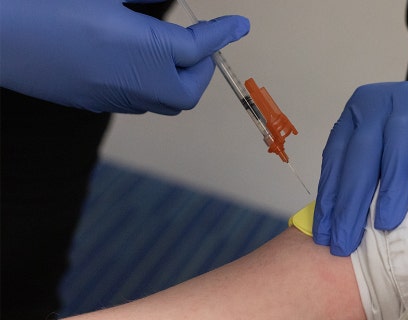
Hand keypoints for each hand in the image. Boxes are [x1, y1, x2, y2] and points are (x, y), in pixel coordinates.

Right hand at [0, 0, 248, 114]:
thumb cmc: (46, 1)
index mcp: (142, 48)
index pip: (200, 46)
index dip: (224, 33)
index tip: (240, 25)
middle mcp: (131, 81)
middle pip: (187, 92)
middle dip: (200, 69)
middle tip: (196, 44)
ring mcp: (109, 97)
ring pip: (163, 101)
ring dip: (175, 80)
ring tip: (168, 53)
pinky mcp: (89, 102)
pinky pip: (135, 101)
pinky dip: (149, 85)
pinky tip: (133, 62)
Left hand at [314, 81, 407, 255]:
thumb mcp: (376, 145)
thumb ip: (358, 172)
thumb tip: (337, 224)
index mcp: (355, 114)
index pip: (336, 159)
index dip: (329, 199)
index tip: (325, 236)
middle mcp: (379, 103)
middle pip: (361, 155)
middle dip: (351, 204)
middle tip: (347, 243)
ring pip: (397, 144)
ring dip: (390, 186)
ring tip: (385, 223)